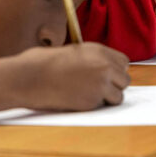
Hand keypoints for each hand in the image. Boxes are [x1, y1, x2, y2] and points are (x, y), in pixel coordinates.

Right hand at [10, 44, 129, 110]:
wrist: (31, 77)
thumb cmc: (46, 63)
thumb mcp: (74, 52)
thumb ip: (93, 58)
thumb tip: (107, 67)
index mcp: (99, 50)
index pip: (124, 62)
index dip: (115, 69)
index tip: (105, 74)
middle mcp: (104, 66)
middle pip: (124, 80)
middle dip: (114, 85)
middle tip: (97, 87)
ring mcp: (100, 84)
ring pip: (118, 96)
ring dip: (108, 97)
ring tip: (89, 94)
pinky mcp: (92, 101)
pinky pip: (103, 105)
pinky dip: (95, 105)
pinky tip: (79, 98)